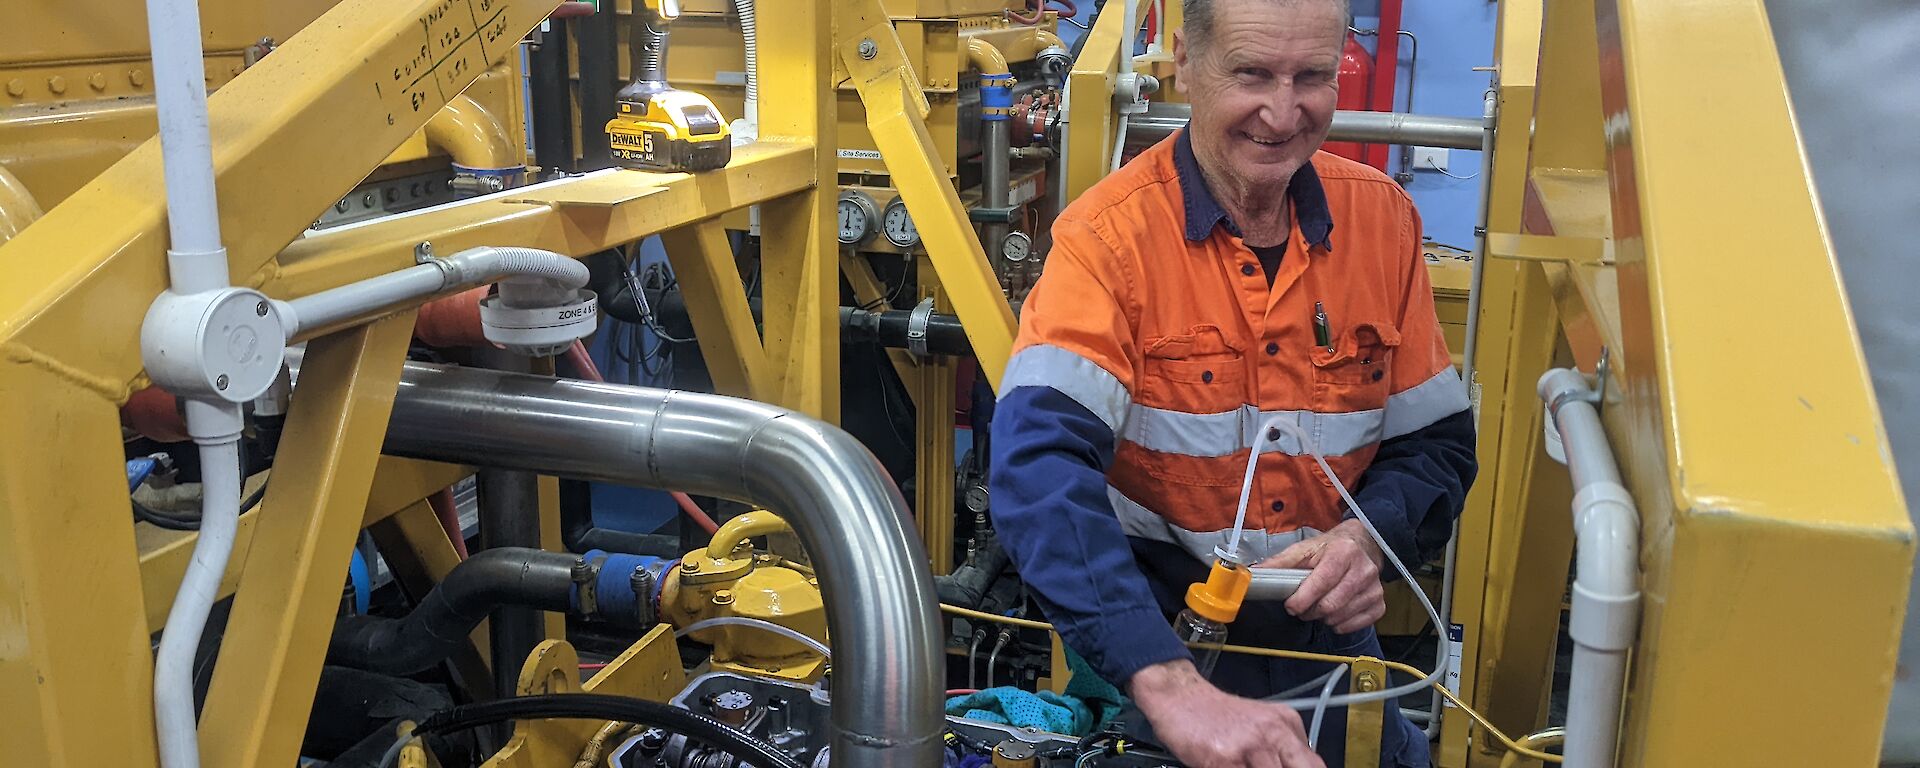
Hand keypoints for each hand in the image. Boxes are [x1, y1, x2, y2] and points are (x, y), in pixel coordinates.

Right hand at [1129, 660, 1324, 767]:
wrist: (1179, 696)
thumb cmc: (1216, 714)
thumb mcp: (1260, 722)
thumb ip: (1281, 747)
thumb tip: (1293, 766)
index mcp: (1286, 723)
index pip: (1314, 766)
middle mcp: (1273, 733)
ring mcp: (1250, 746)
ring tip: (1241, 767)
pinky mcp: (1224, 759)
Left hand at [1261, 520, 1385, 633]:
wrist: (1364, 542)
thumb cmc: (1331, 547)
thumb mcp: (1305, 549)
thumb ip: (1280, 562)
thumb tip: (1254, 573)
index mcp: (1343, 553)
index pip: (1322, 583)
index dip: (1302, 599)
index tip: (1291, 605)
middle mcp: (1363, 570)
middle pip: (1331, 604)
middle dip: (1310, 611)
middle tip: (1302, 607)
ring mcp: (1374, 588)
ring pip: (1342, 616)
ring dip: (1323, 619)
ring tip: (1318, 608)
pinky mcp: (1379, 602)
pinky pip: (1358, 624)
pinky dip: (1341, 624)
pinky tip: (1334, 614)